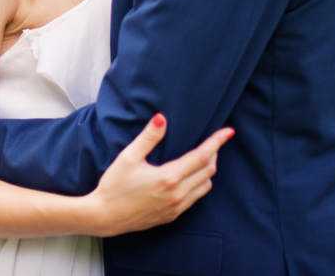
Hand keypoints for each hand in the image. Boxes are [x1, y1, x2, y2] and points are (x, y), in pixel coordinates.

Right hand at [81, 114, 233, 237]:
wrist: (105, 217)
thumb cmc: (114, 186)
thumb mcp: (128, 157)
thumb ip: (148, 137)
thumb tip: (162, 118)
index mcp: (168, 178)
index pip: (202, 156)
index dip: (217, 142)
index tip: (228, 132)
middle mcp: (177, 194)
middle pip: (208, 170)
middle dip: (214, 153)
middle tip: (213, 140)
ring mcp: (176, 207)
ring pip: (205, 186)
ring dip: (208, 170)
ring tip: (203, 157)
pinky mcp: (172, 216)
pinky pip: (195, 198)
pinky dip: (200, 184)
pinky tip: (191, 176)